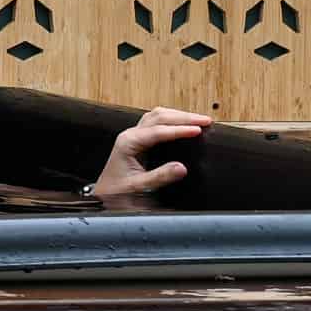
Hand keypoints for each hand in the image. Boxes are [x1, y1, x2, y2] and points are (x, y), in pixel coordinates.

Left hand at [90, 106, 211, 197]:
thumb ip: (159, 177)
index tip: (199, 130)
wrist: (105, 194)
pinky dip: (173, 120)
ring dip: (179, 116)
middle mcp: (130, 135)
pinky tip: (184, 124)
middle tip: (205, 121)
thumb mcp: (139, 187)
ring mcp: (134, 136)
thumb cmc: (117, 191)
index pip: (158, 131)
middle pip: (159, 116)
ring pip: (157, 116)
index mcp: (128, 143)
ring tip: (199, 120)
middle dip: (184, 117)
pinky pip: (156, 122)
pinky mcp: (138, 140)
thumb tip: (181, 167)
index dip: (180, 129)